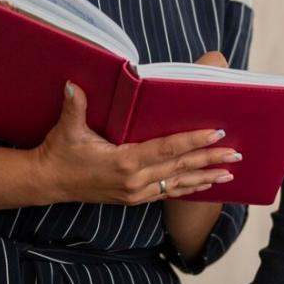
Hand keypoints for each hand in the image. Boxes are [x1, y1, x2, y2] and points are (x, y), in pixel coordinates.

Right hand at [33, 58, 238, 205]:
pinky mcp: (134, 198)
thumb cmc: (59, 153)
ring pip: (178, 184)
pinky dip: (188, 188)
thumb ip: (75, 107)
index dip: (193, 141)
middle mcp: (135, 180)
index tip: (216, 134)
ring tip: (230, 173)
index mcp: (124, 161)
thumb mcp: (66, 129)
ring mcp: (136, 192)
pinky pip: (167, 193)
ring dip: (205, 178)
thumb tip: (74, 84)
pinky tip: (205, 185)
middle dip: (210, 160)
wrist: (47, 183)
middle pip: (180, 168)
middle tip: (236, 153)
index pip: (167, 149)